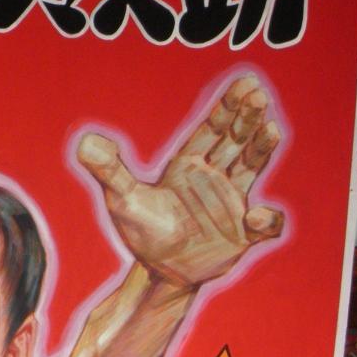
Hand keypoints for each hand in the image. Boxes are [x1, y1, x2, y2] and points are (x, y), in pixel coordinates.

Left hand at [77, 75, 281, 288]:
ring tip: (270, 129)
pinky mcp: (245, 233)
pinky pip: (265, 224)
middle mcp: (214, 177)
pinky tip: (254, 218)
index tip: (245, 83)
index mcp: (188, 165)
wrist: (162, 273)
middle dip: (247, 117)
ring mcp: (232, 202)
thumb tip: (85, 143)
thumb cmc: (142, 233)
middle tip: (258, 95)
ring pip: (251, 168)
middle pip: (235, 139)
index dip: (228, 105)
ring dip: (262, 149)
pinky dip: (267, 220)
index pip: (212, 128)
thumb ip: (109, 170)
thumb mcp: (122, 201)